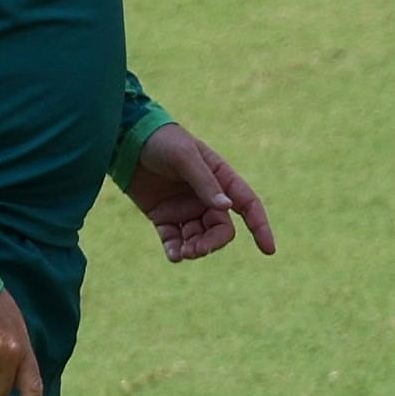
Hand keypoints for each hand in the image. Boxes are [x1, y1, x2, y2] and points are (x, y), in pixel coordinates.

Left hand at [126, 124, 276, 261]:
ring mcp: (185, 209)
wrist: (126, 140)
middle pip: (221, 229)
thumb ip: (205, 183)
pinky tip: (174, 255)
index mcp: (221, 178)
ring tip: (182, 252)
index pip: (248, 204)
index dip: (260, 226)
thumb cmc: (162, 141)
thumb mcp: (186, 157)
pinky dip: (176, 252)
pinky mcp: (163, 217)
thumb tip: (227, 208)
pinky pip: (175, 241)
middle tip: (196, 250)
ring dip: (195, 249)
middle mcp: (206, 197)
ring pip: (199, 238)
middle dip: (212, 243)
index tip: (269, 250)